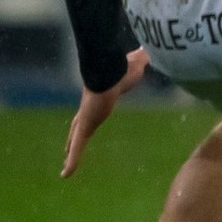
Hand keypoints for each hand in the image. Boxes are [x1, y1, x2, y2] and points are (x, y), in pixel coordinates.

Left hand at [62, 49, 147, 178]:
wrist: (109, 70)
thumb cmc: (122, 68)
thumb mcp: (137, 64)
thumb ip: (142, 58)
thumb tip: (155, 47)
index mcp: (100, 98)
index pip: (91, 111)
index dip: (87, 118)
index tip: (86, 122)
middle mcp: (89, 110)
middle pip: (78, 126)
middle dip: (73, 137)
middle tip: (68, 147)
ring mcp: (85, 119)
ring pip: (76, 140)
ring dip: (71, 153)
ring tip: (66, 170)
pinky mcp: (85, 127)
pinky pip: (77, 147)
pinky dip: (72, 161)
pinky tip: (65, 175)